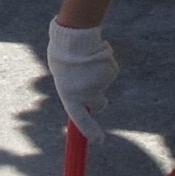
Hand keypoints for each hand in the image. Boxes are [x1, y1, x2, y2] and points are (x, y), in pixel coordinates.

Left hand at [47, 21, 118, 141]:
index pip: (81, 121)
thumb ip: (74, 92)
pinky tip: (95, 56)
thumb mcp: (64, 78)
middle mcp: (86, 93)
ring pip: (103, 85)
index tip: (99, 140)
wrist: (74, 35)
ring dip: (97, 76)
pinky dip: (104, 66)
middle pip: (99, 104)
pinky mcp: (111, 72)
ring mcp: (100, 83)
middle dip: (97, 98)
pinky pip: (109, 73)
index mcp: (69, 96)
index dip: (90, 132)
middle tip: (86, 81)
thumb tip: (85, 103)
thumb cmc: (63, 56)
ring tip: (85, 62)